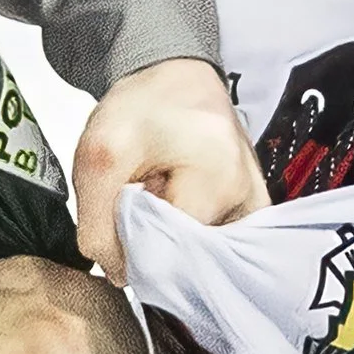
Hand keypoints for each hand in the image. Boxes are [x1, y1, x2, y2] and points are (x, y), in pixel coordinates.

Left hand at [74, 58, 269, 280]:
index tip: (124, 203)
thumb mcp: (97, 158)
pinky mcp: (254, 212)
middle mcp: (251, 202)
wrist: (176, 77)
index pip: (168, 256)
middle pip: (186, 259)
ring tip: (160, 190)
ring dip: (168, 234)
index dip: (132, 243)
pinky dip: (186, 231)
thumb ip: (98, 228)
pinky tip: (176, 200)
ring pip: (197, 255)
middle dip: (152, 238)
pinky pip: (213, 245)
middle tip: (143, 189)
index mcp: (218, 181)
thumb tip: (122, 277)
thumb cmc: (141, 107)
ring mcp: (256, 209)